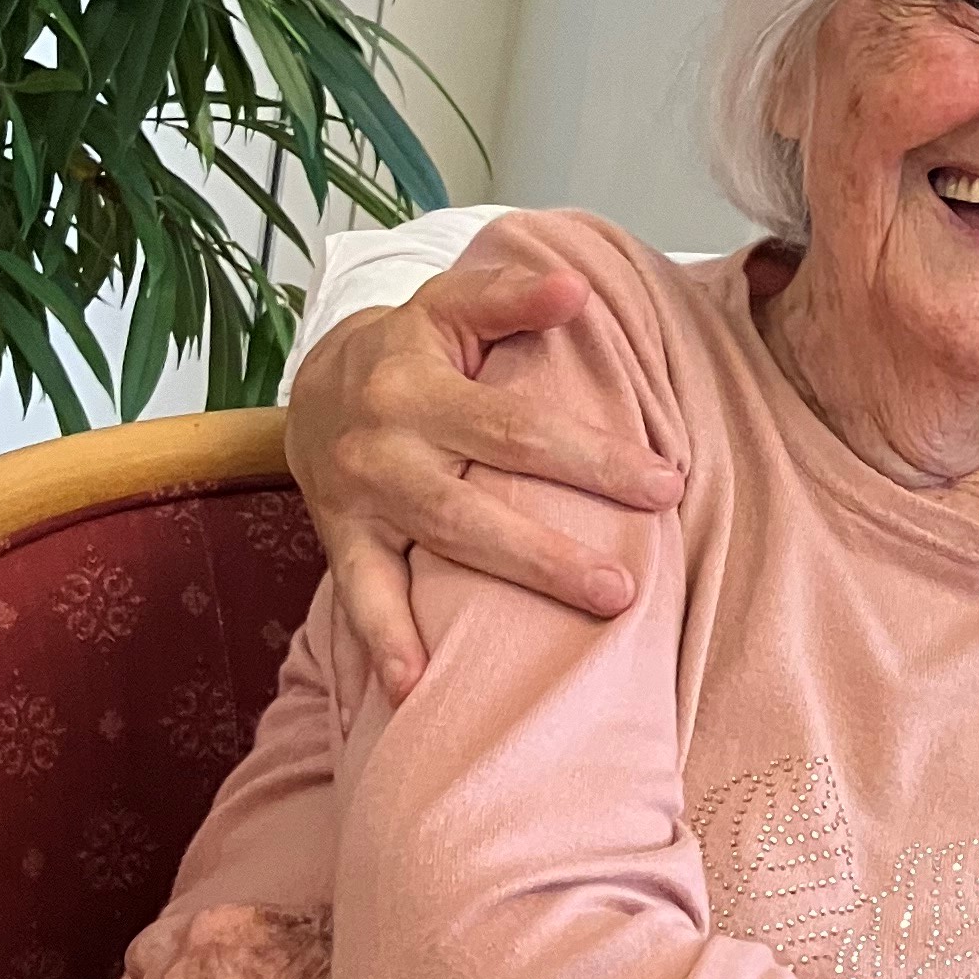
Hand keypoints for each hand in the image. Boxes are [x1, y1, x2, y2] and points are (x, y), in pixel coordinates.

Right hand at [284, 228, 682, 697]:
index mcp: (421, 384)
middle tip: (624, 588)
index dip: (593, 460)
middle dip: (553, 550)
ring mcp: (361, 498)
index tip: (665, 486)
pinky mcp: (341, 539)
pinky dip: (386, 643)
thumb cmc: (410, 350)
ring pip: (439, 548)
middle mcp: (387, 444)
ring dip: (504, 590)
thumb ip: (511, 297)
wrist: (312, 386)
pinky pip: (360, 596)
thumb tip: (576, 289)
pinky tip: (417, 689)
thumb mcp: (449, 308)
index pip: (521, 429)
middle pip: (480, 501)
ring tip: (564, 629)